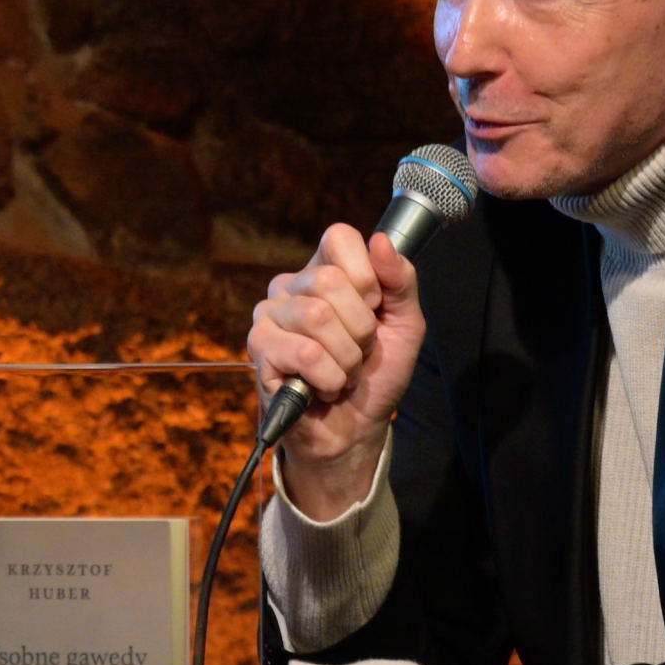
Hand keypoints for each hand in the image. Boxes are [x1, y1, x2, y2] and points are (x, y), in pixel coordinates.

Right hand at [248, 225, 424, 517]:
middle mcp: (290, 286)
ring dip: (346, 358)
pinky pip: (305, 354)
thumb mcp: (405, 324)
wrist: (356, 427)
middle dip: (361, 328)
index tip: (374, 308)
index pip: (339, 237)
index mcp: (324, 269)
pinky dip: (329, 379)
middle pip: (330, 280)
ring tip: (341, 371)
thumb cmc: (376, 374)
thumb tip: (381, 241)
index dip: (367, 277)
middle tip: (358, 350)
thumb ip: (400, 281)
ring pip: (318, 317)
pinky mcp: (259, 350)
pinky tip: (322, 386)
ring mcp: (269, 316)